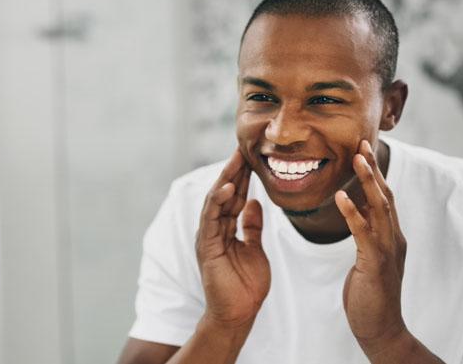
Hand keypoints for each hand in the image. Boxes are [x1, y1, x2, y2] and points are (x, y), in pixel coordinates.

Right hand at [195, 148, 269, 329]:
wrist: (239, 314)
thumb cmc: (246, 286)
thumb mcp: (255, 249)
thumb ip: (252, 226)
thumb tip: (255, 202)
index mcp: (224, 229)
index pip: (234, 196)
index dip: (242, 177)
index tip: (251, 156)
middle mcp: (213, 230)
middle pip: (223, 194)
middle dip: (233, 171)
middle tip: (242, 148)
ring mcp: (208, 237)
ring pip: (215, 201)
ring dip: (225, 180)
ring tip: (236, 160)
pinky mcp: (206, 247)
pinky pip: (211, 219)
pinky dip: (218, 202)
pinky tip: (228, 187)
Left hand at [335, 140, 407, 354]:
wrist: (380, 328)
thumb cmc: (370, 294)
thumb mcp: (369, 259)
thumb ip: (367, 235)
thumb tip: (358, 210)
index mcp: (391, 237)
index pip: (384, 198)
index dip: (374, 173)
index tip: (362, 150)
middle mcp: (394, 239)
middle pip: (385, 196)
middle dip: (373, 169)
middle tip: (361, 143)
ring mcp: (388, 251)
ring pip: (379, 209)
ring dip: (368, 182)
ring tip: (356, 159)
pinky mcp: (375, 265)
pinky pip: (363, 234)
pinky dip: (353, 213)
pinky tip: (341, 197)